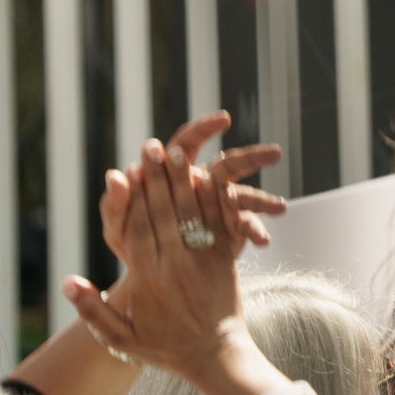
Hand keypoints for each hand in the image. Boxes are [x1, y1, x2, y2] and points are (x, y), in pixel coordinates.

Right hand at [66, 138, 254, 389]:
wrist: (216, 356)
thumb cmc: (164, 347)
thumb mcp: (120, 337)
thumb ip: (92, 310)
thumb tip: (68, 282)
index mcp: (148, 280)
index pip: (136, 230)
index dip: (131, 199)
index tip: (124, 171)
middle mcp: (176, 265)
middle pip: (164, 213)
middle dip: (157, 178)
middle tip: (152, 147)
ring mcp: (205, 260)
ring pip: (193, 212)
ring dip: (185, 179)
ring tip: (180, 151)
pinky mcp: (228, 259)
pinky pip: (222, 223)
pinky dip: (216, 198)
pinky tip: (211, 175)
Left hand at [124, 112, 287, 251]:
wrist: (148, 275)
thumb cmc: (131, 242)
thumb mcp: (118, 226)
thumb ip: (117, 202)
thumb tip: (115, 175)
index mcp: (174, 174)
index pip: (189, 142)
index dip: (205, 128)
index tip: (224, 119)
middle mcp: (202, 184)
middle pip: (229, 164)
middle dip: (253, 158)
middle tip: (275, 154)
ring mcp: (218, 206)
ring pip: (245, 195)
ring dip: (263, 200)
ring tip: (280, 208)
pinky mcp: (229, 229)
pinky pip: (245, 226)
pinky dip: (254, 231)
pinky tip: (261, 241)